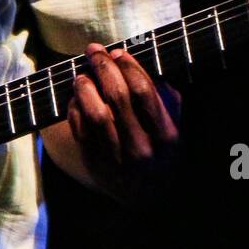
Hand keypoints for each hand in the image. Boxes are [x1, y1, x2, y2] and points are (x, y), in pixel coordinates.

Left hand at [66, 43, 180, 206]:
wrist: (149, 197)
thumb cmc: (161, 150)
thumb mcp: (173, 126)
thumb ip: (165, 97)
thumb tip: (137, 63)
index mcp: (166, 136)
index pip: (144, 91)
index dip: (128, 66)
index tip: (118, 52)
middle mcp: (142, 148)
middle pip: (117, 96)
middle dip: (103, 67)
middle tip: (93, 51)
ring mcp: (118, 159)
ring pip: (95, 113)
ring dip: (85, 87)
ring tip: (82, 75)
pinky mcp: (96, 165)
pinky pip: (80, 130)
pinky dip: (75, 109)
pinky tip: (77, 98)